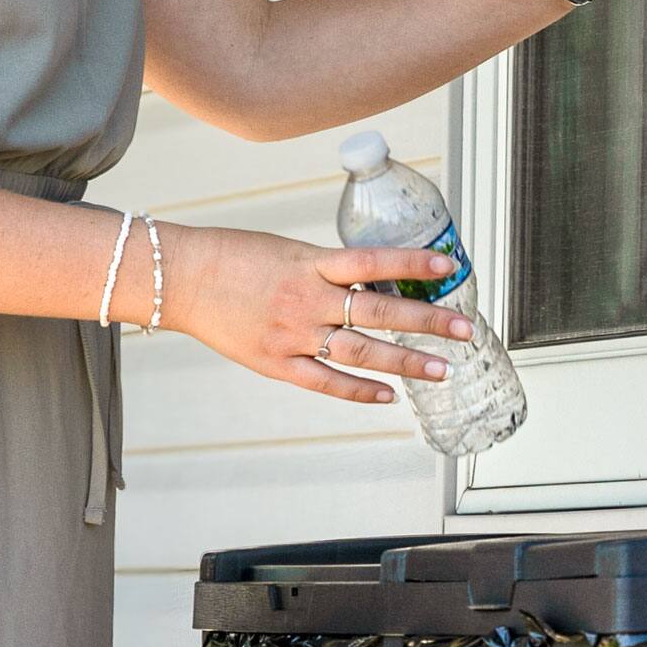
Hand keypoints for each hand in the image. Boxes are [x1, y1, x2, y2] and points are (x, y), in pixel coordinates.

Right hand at [157, 223, 472, 404]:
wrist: (181, 278)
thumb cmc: (233, 258)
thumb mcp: (287, 250)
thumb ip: (327, 269)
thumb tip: (372, 281)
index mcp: (310, 263)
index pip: (373, 261)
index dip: (413, 263)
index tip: (449, 266)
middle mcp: (306, 298)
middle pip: (378, 312)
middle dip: (426, 321)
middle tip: (465, 330)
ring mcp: (292, 334)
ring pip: (360, 352)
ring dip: (405, 361)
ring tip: (442, 368)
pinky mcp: (276, 362)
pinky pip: (325, 381)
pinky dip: (359, 391)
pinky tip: (389, 395)